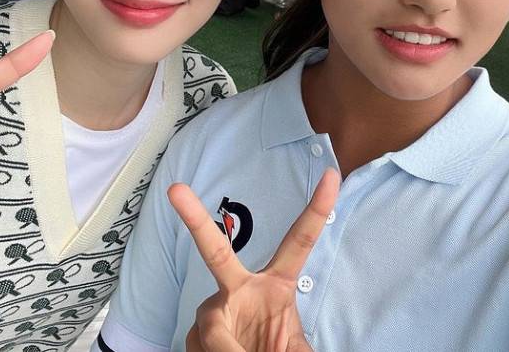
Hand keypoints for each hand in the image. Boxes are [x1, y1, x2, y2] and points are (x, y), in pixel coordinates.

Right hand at [168, 168, 339, 351]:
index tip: (332, 174)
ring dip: (224, 349)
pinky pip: (197, 344)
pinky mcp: (195, 331)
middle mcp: (240, 288)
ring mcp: (215, 308)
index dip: (317, 209)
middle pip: (215, 252)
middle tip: (176, 189)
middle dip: (195, 219)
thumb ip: (292, 349)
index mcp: (278, 285)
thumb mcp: (295, 350)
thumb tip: (259, 347)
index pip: (300, 241)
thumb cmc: (275, 349)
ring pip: (210, 326)